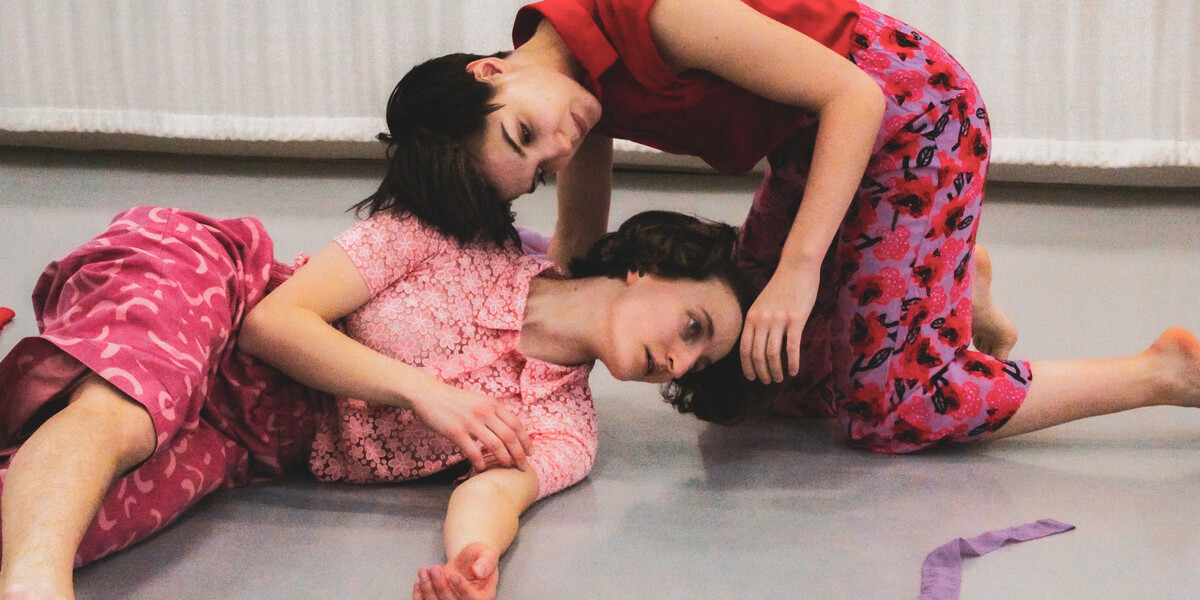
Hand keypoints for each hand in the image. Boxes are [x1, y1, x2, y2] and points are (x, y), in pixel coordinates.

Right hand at [409, 380, 533, 472]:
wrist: (429, 395)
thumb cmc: (455, 400)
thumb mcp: (479, 400)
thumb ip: (493, 412)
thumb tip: (509, 429)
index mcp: (492, 404)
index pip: (516, 424)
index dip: (526, 440)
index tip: (530, 453)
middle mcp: (484, 412)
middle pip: (510, 436)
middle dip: (519, 454)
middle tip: (523, 467)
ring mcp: (470, 422)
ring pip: (495, 445)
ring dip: (504, 459)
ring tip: (507, 468)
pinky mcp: (456, 432)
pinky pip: (473, 451)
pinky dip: (480, 462)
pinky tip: (483, 468)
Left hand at [413, 543, 499, 599]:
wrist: (467, 562)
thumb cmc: (480, 558)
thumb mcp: (487, 554)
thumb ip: (485, 562)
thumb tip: (478, 572)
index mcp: (483, 597)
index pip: (472, 598)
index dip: (462, 588)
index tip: (453, 575)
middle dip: (441, 586)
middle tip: (435, 568)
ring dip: (427, 589)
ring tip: (424, 571)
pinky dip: (419, 596)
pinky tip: (418, 582)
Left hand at [740, 267, 818, 382]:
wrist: (796, 268)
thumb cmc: (780, 286)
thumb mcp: (761, 304)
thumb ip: (758, 323)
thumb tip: (757, 346)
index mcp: (751, 317)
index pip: (744, 348)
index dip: (747, 366)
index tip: (751, 378)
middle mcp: (762, 320)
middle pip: (757, 354)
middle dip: (761, 372)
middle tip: (767, 381)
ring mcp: (778, 320)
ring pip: (773, 354)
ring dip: (776, 370)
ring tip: (779, 378)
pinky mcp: (796, 320)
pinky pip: (792, 348)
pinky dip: (792, 363)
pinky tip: (794, 371)